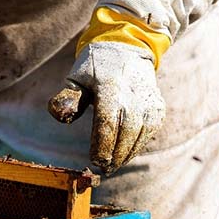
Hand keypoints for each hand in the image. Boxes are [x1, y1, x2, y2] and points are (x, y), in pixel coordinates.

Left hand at [48, 41, 164, 174]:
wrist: (127, 50)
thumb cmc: (95, 68)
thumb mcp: (76, 77)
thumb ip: (67, 98)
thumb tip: (60, 115)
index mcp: (110, 86)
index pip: (108, 122)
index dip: (102, 145)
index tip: (95, 161)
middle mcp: (133, 93)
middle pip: (126, 132)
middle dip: (115, 154)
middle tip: (104, 168)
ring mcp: (148, 100)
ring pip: (140, 134)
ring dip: (127, 154)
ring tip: (114, 165)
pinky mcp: (158, 106)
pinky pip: (149, 132)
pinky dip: (138, 146)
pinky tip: (126, 154)